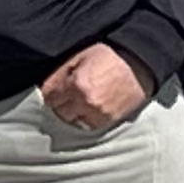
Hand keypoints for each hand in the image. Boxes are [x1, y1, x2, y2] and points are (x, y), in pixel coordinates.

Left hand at [35, 42, 152, 131]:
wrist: (138, 65)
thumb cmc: (109, 56)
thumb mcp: (80, 56)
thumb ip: (60, 72)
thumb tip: (45, 87)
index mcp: (76, 83)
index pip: (49, 97)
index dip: (50, 93)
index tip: (53, 91)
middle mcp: (85, 101)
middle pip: (59, 112)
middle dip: (59, 104)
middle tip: (65, 96)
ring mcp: (97, 113)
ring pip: (72, 122)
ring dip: (72, 114)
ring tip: (76, 104)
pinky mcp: (109, 121)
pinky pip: (88, 127)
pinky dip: (85, 120)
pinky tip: (87, 110)